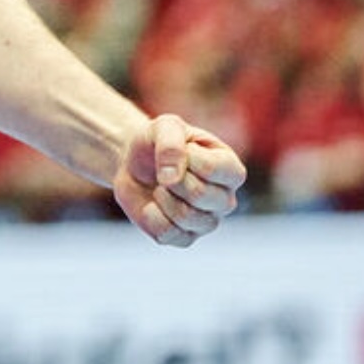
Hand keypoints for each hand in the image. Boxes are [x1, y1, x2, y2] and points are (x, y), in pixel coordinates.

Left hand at [112, 114, 245, 247]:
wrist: (133, 162)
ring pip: (186, 217)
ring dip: (162, 197)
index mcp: (230, 169)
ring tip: (160, 187)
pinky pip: (169, 234)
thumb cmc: (157, 142)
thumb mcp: (164, 126)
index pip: (213, 168)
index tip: (179, 150)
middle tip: (164, 172)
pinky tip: (152, 204)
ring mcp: (207, 221)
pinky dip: (151, 216)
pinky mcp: (185, 237)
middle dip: (171, 179)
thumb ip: (171, 143)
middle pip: (200, 195)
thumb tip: (171, 178)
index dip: (184, 157)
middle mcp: (226, 199)